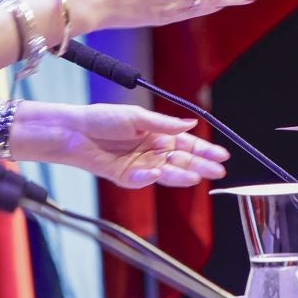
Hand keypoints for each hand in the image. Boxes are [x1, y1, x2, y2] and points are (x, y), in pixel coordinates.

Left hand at [14, 102, 229, 188]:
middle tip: (218, 171)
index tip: (222, 155)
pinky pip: (141, 180)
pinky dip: (148, 178)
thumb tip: (191, 123)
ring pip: (166, 173)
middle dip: (201, 165)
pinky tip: (155, 172)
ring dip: (181, 175)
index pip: (187, 143)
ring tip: (196, 176)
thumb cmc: (102, 118)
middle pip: (182, 160)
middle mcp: (152, 151)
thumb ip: (164, 123)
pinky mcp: (125, 177)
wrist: (75, 131)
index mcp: (158, 134)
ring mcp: (140, 165)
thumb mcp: (137, 116)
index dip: (205, 149)